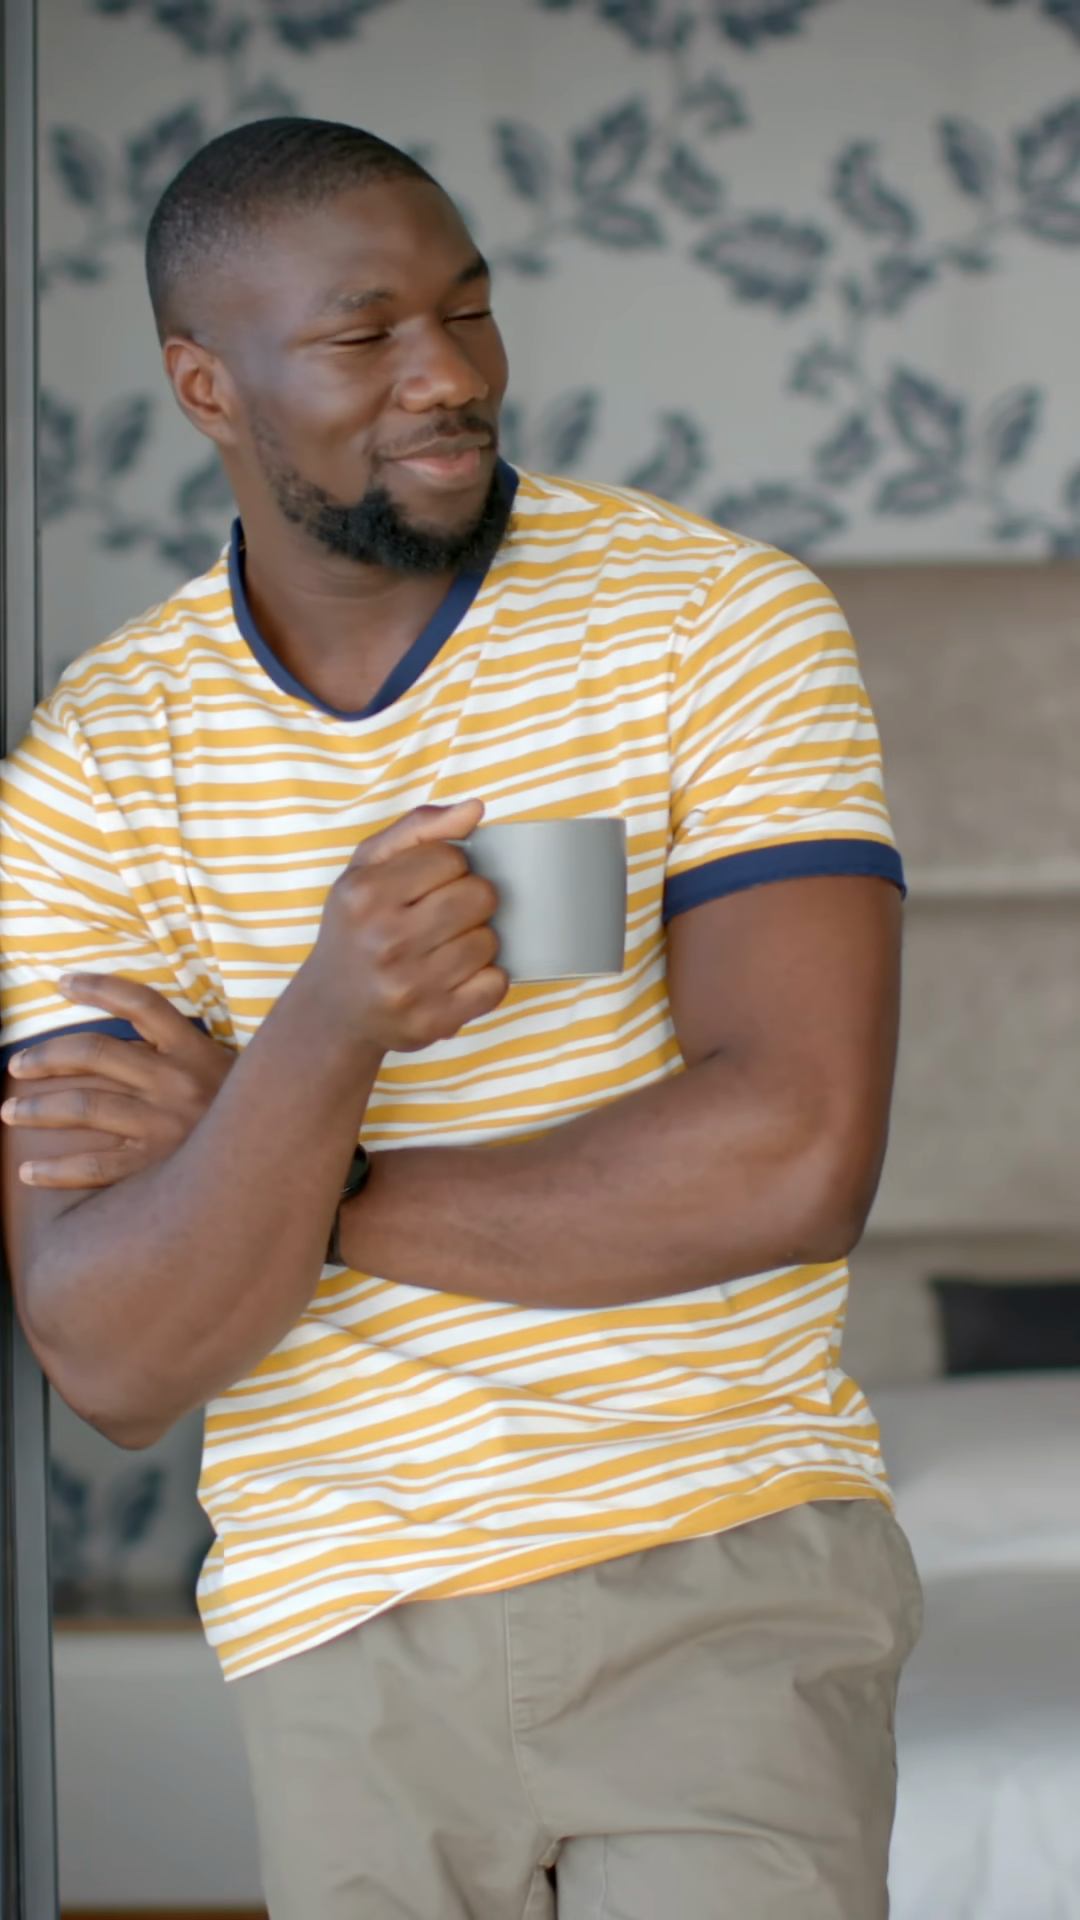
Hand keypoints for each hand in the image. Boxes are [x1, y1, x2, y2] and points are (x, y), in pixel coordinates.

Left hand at [1, 973, 234, 1188]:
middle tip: (18, 1066)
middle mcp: (175, 1081)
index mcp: (195, 1050)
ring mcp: (164, 1124)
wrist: (278, 1162)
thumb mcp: (231, 1072)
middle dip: (46, 1057)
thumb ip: (190, 1055)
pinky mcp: (155, 1167)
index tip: (63, 982)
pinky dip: (56, 1170)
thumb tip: (141, 1042)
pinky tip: (31, 1172)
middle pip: (95, 1053)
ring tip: (10, 1112)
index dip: (98, 987)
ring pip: (84, 1106)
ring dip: (38, 1109)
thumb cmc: (250, 1117)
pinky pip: (94, 1166)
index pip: (141, 1002)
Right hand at [305, 798, 506, 1051]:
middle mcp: (383, 940)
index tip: (430, 886)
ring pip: (489, 941)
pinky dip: (485, 980)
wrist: (332, 1009)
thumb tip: (476, 809)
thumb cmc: (356, 928)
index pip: (452, 857)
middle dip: (470, 902)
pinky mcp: (433, 1021)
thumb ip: (419, 829)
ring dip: (477, 941)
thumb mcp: (367, 868)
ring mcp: (409, 985)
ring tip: (445, 949)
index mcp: (365, 894)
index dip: (451, 868)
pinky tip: (455, 977)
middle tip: (444, 917)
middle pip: (479, 897)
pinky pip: (495, 985)